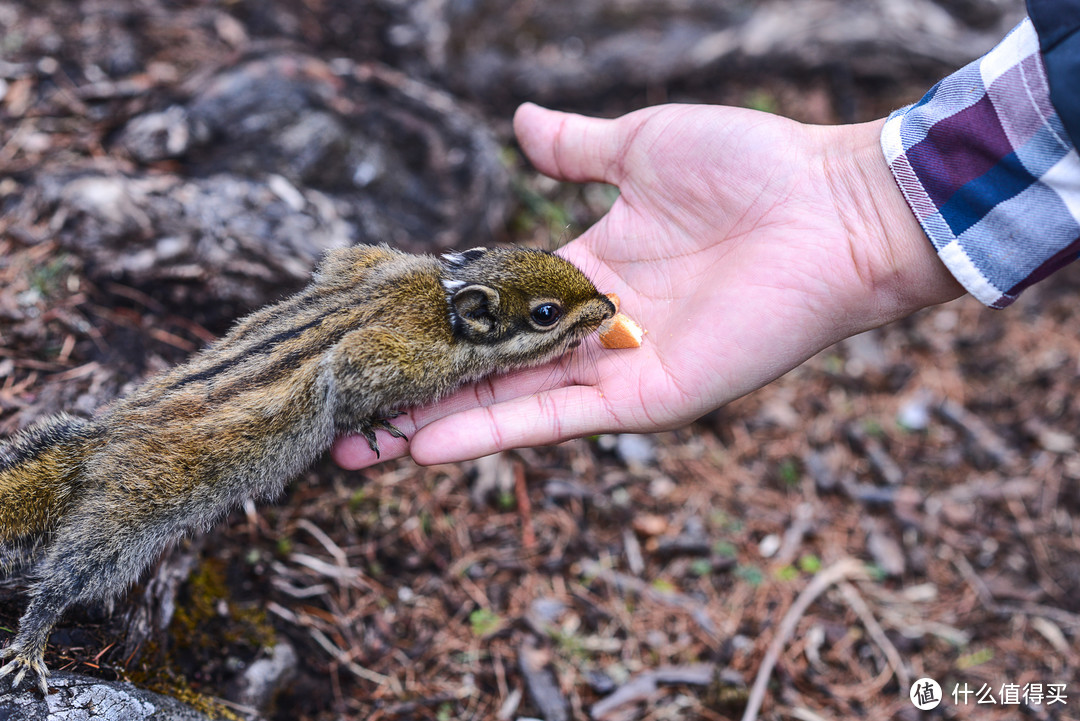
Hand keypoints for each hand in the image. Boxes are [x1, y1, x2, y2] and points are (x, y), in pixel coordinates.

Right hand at [333, 102, 961, 468]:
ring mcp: (618, 367)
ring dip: (436, 426)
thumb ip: (576, 148)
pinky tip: (426, 447)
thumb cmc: (752, 166)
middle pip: (488, 369)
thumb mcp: (641, 145)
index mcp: (588, 272)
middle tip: (347, 418)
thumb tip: (518, 124)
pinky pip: (557, 417)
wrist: (834, 205)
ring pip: (509, 403)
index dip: (434, 326)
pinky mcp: (647, 397)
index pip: (492, 310)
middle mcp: (593, 328)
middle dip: (419, 393)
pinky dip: (492, 434)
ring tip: (364, 450)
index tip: (374, 339)